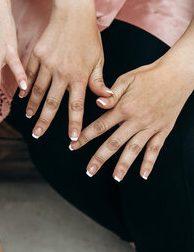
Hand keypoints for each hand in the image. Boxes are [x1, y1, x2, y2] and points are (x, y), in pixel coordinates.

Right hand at [22, 4, 111, 140]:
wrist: (72, 13)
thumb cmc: (89, 37)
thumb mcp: (98, 59)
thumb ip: (98, 81)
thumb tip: (106, 99)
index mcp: (80, 76)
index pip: (76, 105)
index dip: (73, 123)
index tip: (71, 139)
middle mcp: (62, 73)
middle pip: (52, 102)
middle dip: (44, 121)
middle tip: (38, 135)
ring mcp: (47, 64)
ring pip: (37, 90)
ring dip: (32, 106)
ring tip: (29, 118)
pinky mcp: (37, 55)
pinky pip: (29, 75)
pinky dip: (25, 87)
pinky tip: (22, 97)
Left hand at [71, 57, 193, 180]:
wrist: (178, 74)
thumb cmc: (149, 75)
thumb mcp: (126, 79)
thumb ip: (111, 94)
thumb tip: (97, 103)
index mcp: (124, 107)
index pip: (100, 126)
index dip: (86, 136)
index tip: (73, 146)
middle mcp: (136, 120)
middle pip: (114, 142)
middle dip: (100, 157)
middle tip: (89, 171)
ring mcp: (151, 126)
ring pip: (134, 149)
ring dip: (124, 165)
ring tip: (115, 178)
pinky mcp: (164, 129)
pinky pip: (156, 149)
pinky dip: (149, 163)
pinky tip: (143, 174)